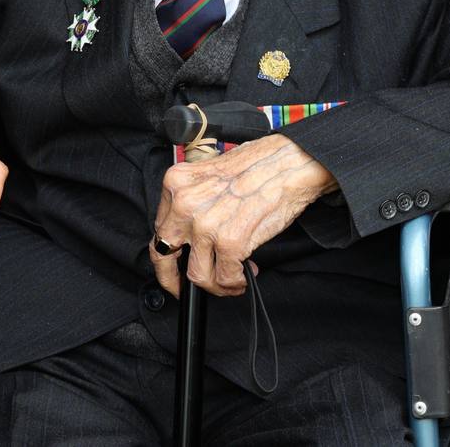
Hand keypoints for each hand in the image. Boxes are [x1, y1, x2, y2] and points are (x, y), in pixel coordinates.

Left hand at [150, 134, 335, 297]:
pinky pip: (225, 277)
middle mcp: (184, 204)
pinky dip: (236, 282)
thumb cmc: (259, 166)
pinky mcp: (230, 241)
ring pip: (197, 275)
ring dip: (216, 283)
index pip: (158, 231)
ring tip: (232, 277)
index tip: (173, 269)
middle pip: (165, 256)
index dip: (166, 257)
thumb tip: (191, 234)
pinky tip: (246, 273)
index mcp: (176, 184)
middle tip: (192, 288)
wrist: (291, 163)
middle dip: (178, 280)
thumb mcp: (210, 175)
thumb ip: (194, 202)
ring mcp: (205, 224)